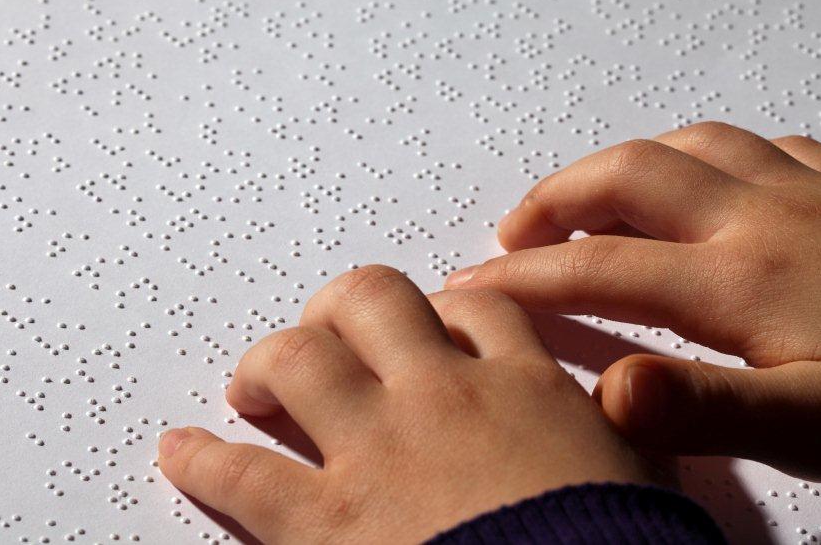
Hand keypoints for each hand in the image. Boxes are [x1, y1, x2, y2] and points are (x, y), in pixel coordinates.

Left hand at [157, 266, 663, 543]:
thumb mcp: (640, 478)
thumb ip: (618, 430)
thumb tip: (618, 410)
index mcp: (524, 388)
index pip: (475, 308)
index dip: (444, 308)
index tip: (428, 322)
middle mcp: (443, 398)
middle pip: (372, 298)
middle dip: (341, 308)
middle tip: (329, 330)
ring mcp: (379, 453)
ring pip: (300, 359)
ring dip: (269, 363)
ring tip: (255, 382)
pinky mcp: (329, 523)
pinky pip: (245, 475)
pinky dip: (202, 460)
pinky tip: (181, 451)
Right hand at [445, 122, 820, 480]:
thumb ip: (709, 409)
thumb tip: (609, 394)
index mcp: (740, 279)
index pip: (596, 267)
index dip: (521, 278)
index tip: (470, 286)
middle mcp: (760, 218)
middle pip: (626, 179)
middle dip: (554, 201)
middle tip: (513, 232)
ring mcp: (806, 192)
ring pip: (688, 147)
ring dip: (622, 167)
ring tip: (589, 196)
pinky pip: (761, 145)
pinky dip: (707, 156)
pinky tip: (708, 178)